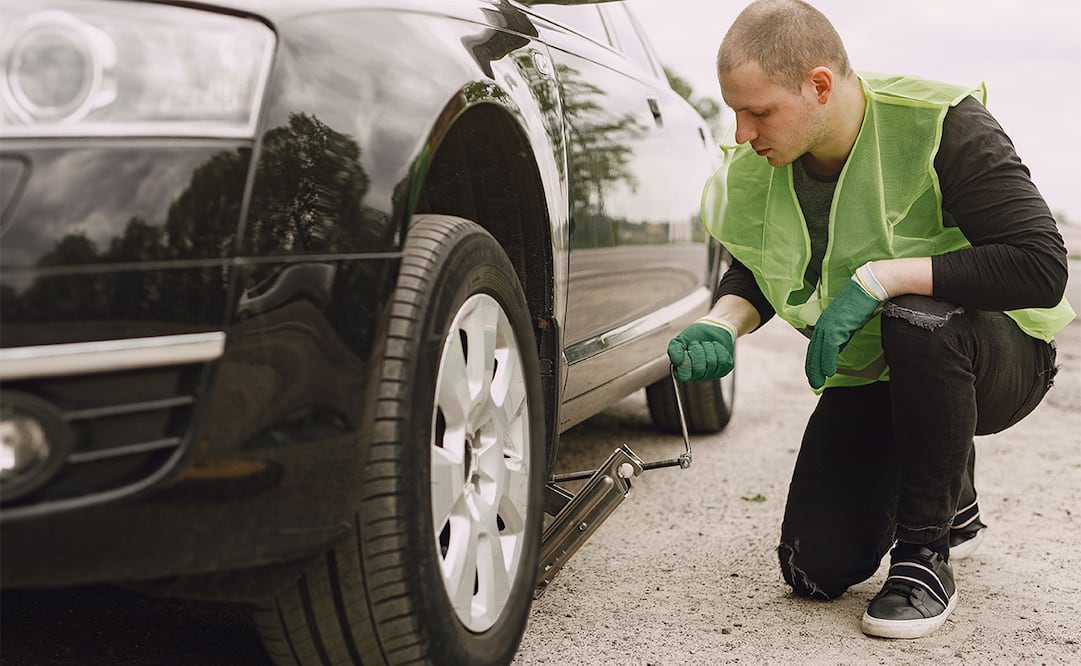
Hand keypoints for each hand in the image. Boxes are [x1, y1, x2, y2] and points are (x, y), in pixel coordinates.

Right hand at [668, 317, 735, 381]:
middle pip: (699, 368)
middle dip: (698, 350)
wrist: (711, 328)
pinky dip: (719, 349)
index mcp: (683, 371)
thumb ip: (675, 350)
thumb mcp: (680, 340)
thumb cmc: (694, 336)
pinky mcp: (724, 369)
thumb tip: (677, 361)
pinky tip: (715, 347)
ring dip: (709, 348)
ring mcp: (712, 374)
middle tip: (697, 344)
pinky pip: (723, 360)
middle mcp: (697, 376)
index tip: (687, 350)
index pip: (684, 375)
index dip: (686, 361)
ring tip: (707, 344)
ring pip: (712, 363)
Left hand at [805, 264, 886, 388]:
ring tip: (818, 381)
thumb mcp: (855, 318)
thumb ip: (847, 331)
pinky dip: (828, 359)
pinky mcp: (839, 324)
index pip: (819, 341)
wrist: (875, 283)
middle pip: (816, 347)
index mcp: (830, 319)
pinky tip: (828, 371)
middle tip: (814, 381)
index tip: (817, 370)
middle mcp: (827, 320)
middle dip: (813, 366)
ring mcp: (832, 322)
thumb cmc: (870, 299)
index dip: (816, 357)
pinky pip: (830, 346)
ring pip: (820, 349)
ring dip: (818, 366)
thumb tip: (846, 344)